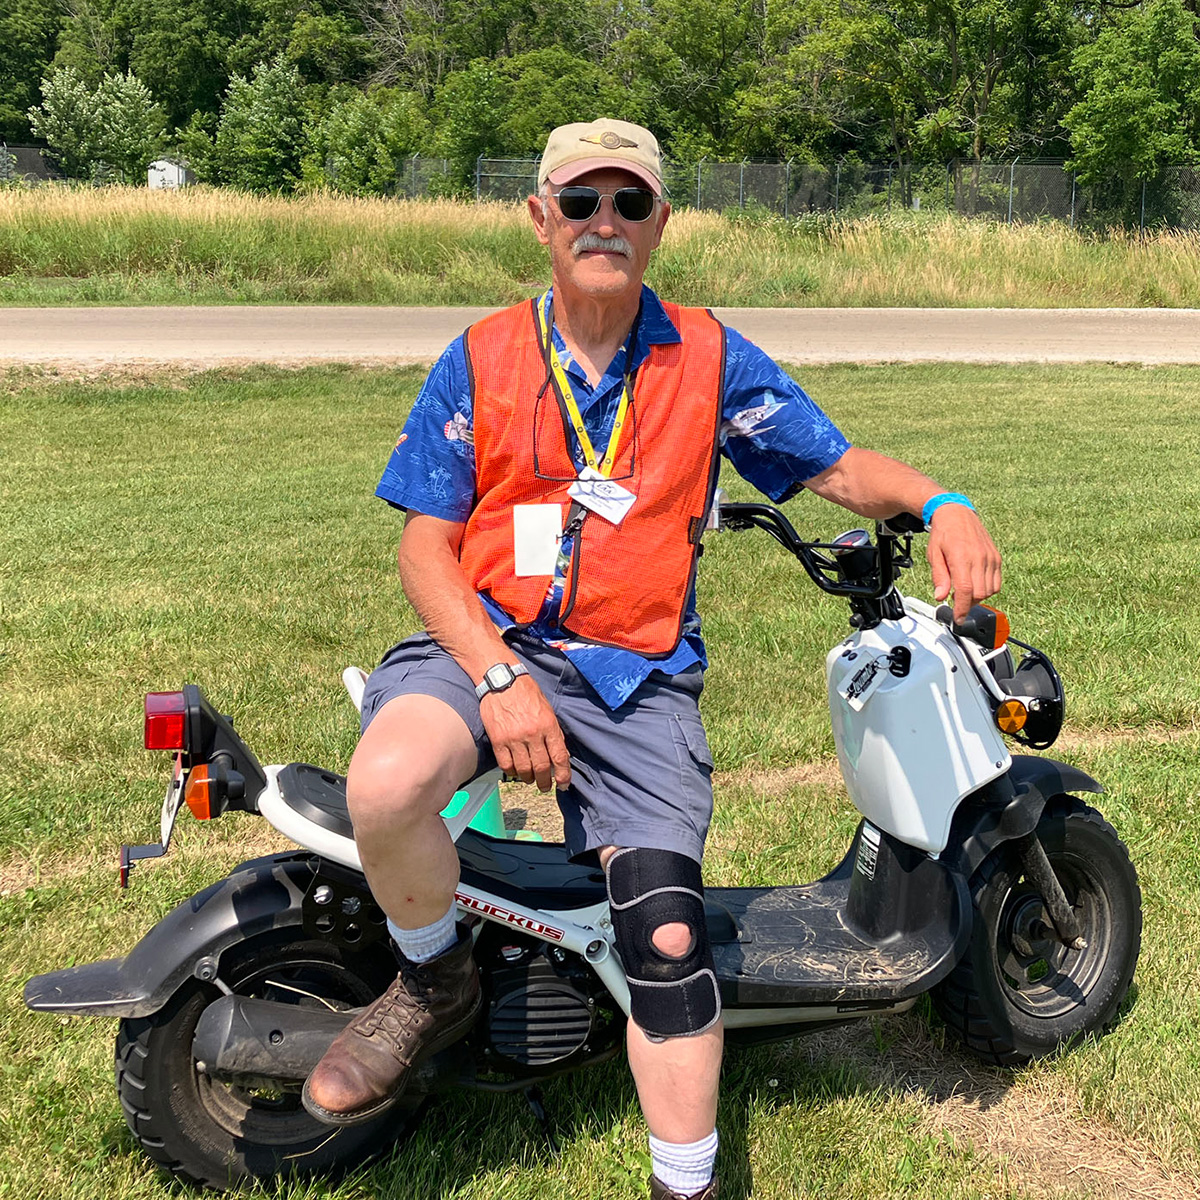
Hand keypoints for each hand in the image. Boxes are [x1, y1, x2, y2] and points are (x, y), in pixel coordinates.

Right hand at [479, 676, 571, 791]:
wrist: (502, 681)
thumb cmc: (526, 693)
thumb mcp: (547, 709)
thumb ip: (553, 732)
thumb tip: (558, 755)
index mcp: (548, 725)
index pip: (559, 757)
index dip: (563, 775)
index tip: (564, 784)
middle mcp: (532, 734)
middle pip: (541, 768)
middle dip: (546, 782)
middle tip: (546, 786)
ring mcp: (514, 739)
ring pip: (524, 770)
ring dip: (529, 779)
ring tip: (530, 779)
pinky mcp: (498, 740)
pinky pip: (506, 765)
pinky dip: (512, 772)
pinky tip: (515, 771)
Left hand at [926, 504, 1001, 622]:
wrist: (957, 513)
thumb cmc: (943, 533)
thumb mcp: (934, 555)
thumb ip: (939, 577)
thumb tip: (940, 596)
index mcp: (962, 557)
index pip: (965, 590)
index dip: (962, 608)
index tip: (958, 618)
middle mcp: (980, 558)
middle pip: (979, 594)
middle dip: (967, 603)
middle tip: (956, 600)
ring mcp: (991, 558)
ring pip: (990, 590)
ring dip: (977, 597)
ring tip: (964, 591)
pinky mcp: (997, 557)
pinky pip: (997, 582)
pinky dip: (987, 589)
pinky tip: (975, 584)